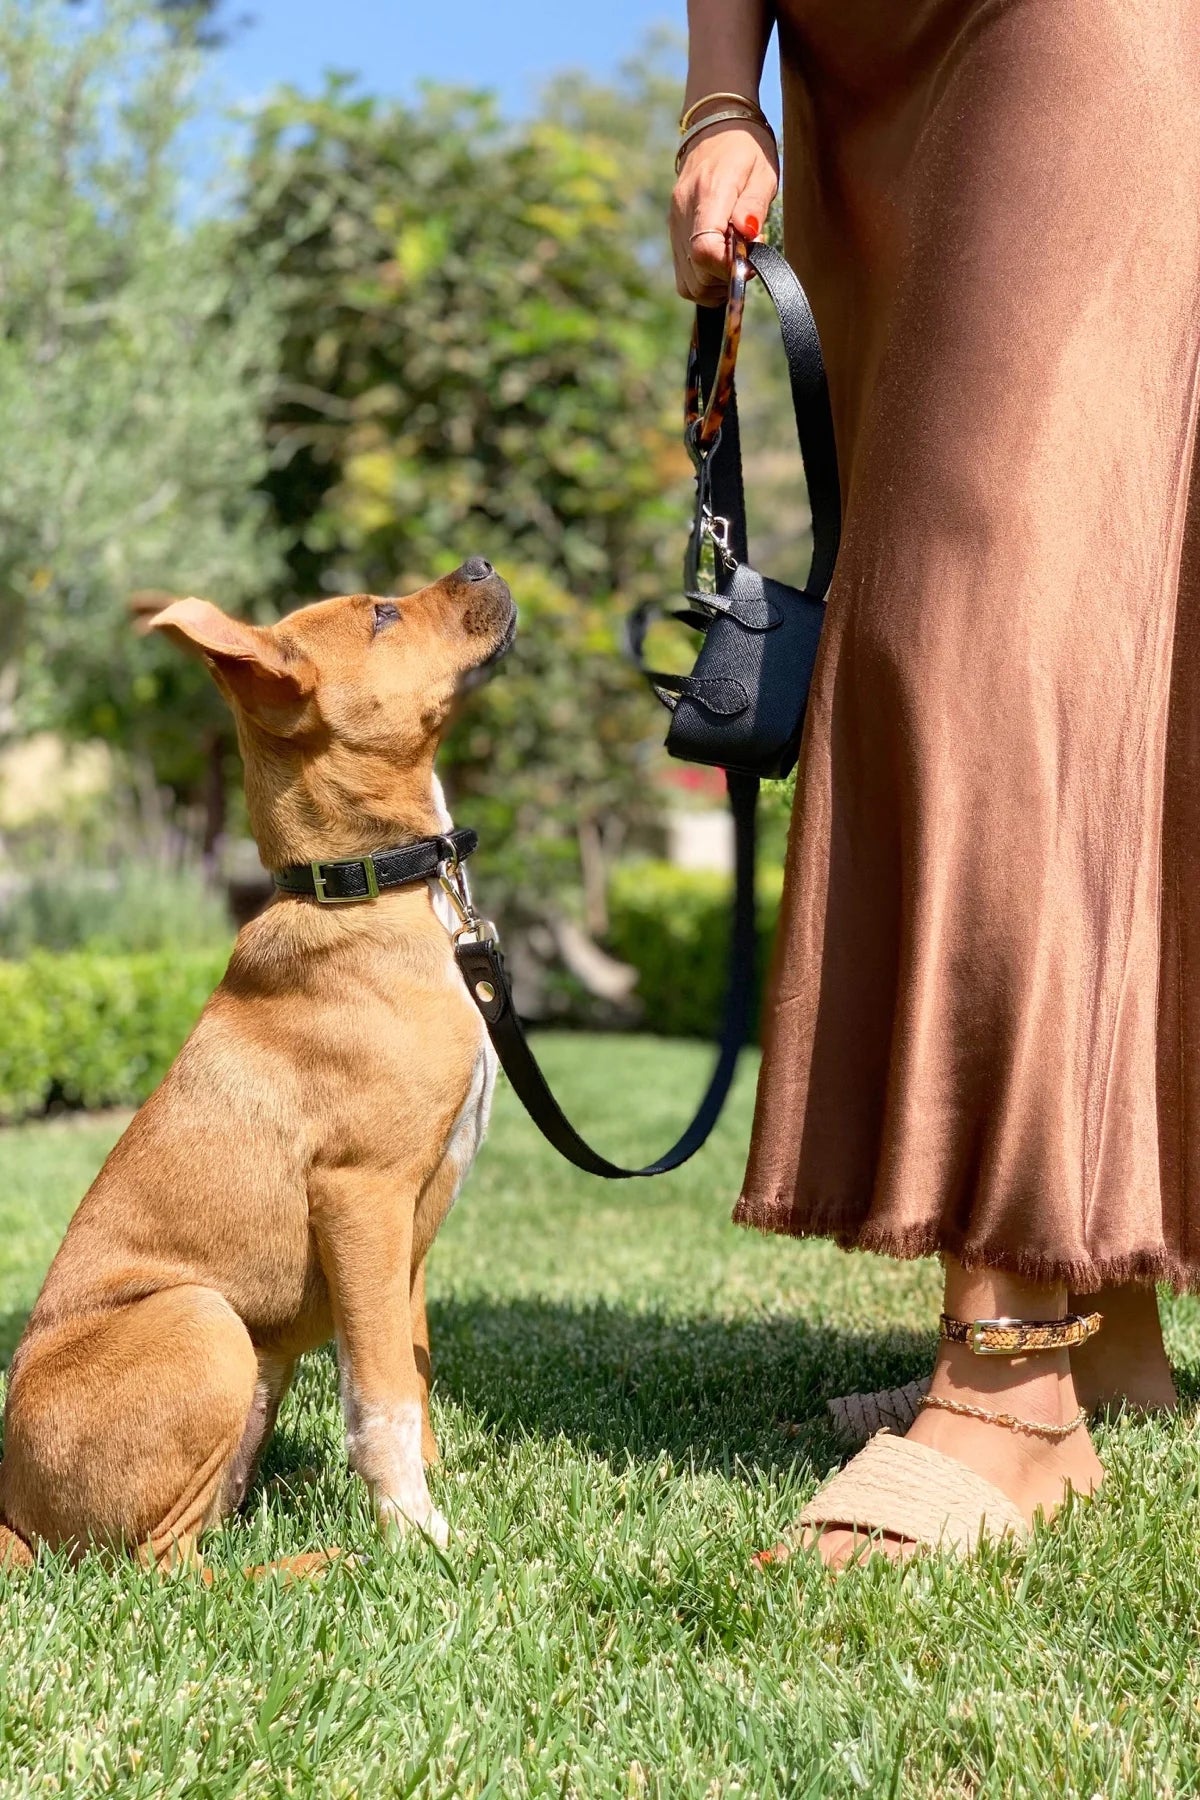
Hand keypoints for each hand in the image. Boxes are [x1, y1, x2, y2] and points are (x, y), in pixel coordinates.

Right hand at [669, 122, 778, 305]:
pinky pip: (685, 275)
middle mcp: (684, 213)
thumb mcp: (762, 172)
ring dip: (716, 282)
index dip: (729, 268)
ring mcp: (675, 225)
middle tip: (747, 258)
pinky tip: (721, 261)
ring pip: (689, 283)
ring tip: (735, 259)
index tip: (749, 260)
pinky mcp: (674, 232)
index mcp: (708, 194)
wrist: (716, 127)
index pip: (705, 251)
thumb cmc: (746, 150)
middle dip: (726, 278)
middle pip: (697, 274)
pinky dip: (704, 279)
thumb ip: (754, 207)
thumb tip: (749, 238)